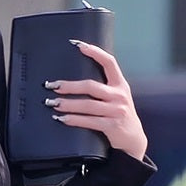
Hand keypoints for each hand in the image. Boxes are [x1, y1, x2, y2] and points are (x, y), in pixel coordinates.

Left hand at [44, 40, 148, 161]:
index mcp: (120, 84)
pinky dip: (73, 120)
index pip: (109, 62)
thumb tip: (76, 80)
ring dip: (67, 104)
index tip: (78, 45)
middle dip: (69, 86)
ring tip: (52, 103)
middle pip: (90, 86)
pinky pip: (88, 121)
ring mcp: (116, 111)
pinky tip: (61, 118)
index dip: (95, 52)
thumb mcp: (116, 98)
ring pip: (87, 104)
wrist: (133, 140)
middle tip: (52, 85)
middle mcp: (119, 95)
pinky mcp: (112, 125)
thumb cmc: (119, 116)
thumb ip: (104, 87)